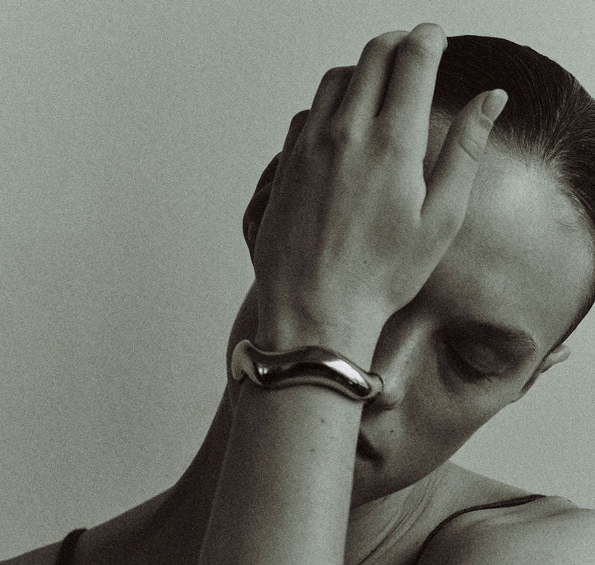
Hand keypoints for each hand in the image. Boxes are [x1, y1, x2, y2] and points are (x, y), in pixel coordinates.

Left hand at [249, 25, 506, 358]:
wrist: (316, 312)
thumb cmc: (382, 277)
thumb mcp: (440, 220)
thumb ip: (465, 151)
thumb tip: (490, 100)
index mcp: (393, 143)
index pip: (413, 58)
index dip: (429, 39)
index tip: (436, 39)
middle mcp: (347, 134)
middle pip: (372, 56)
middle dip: (397, 44)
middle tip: (412, 52)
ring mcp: (310, 147)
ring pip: (335, 79)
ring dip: (361, 71)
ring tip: (378, 88)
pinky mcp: (286, 166)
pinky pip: (306, 113)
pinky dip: (328, 105)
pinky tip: (341, 127)